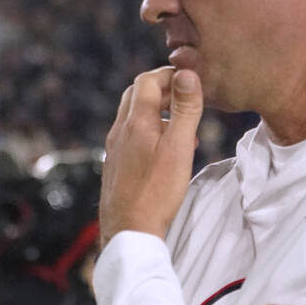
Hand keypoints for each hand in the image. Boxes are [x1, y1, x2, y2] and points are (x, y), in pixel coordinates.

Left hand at [100, 67, 202, 246]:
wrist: (128, 231)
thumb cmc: (157, 192)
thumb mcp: (178, 147)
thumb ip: (185, 109)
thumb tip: (188, 73)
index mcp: (136, 121)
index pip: (148, 80)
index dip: (170, 75)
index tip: (191, 83)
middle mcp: (120, 130)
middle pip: (137, 94)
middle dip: (162, 90)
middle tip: (186, 100)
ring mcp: (114, 148)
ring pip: (133, 116)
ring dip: (156, 112)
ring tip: (181, 129)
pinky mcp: (115, 165)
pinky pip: (130, 137)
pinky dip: (148, 132)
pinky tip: (164, 153)